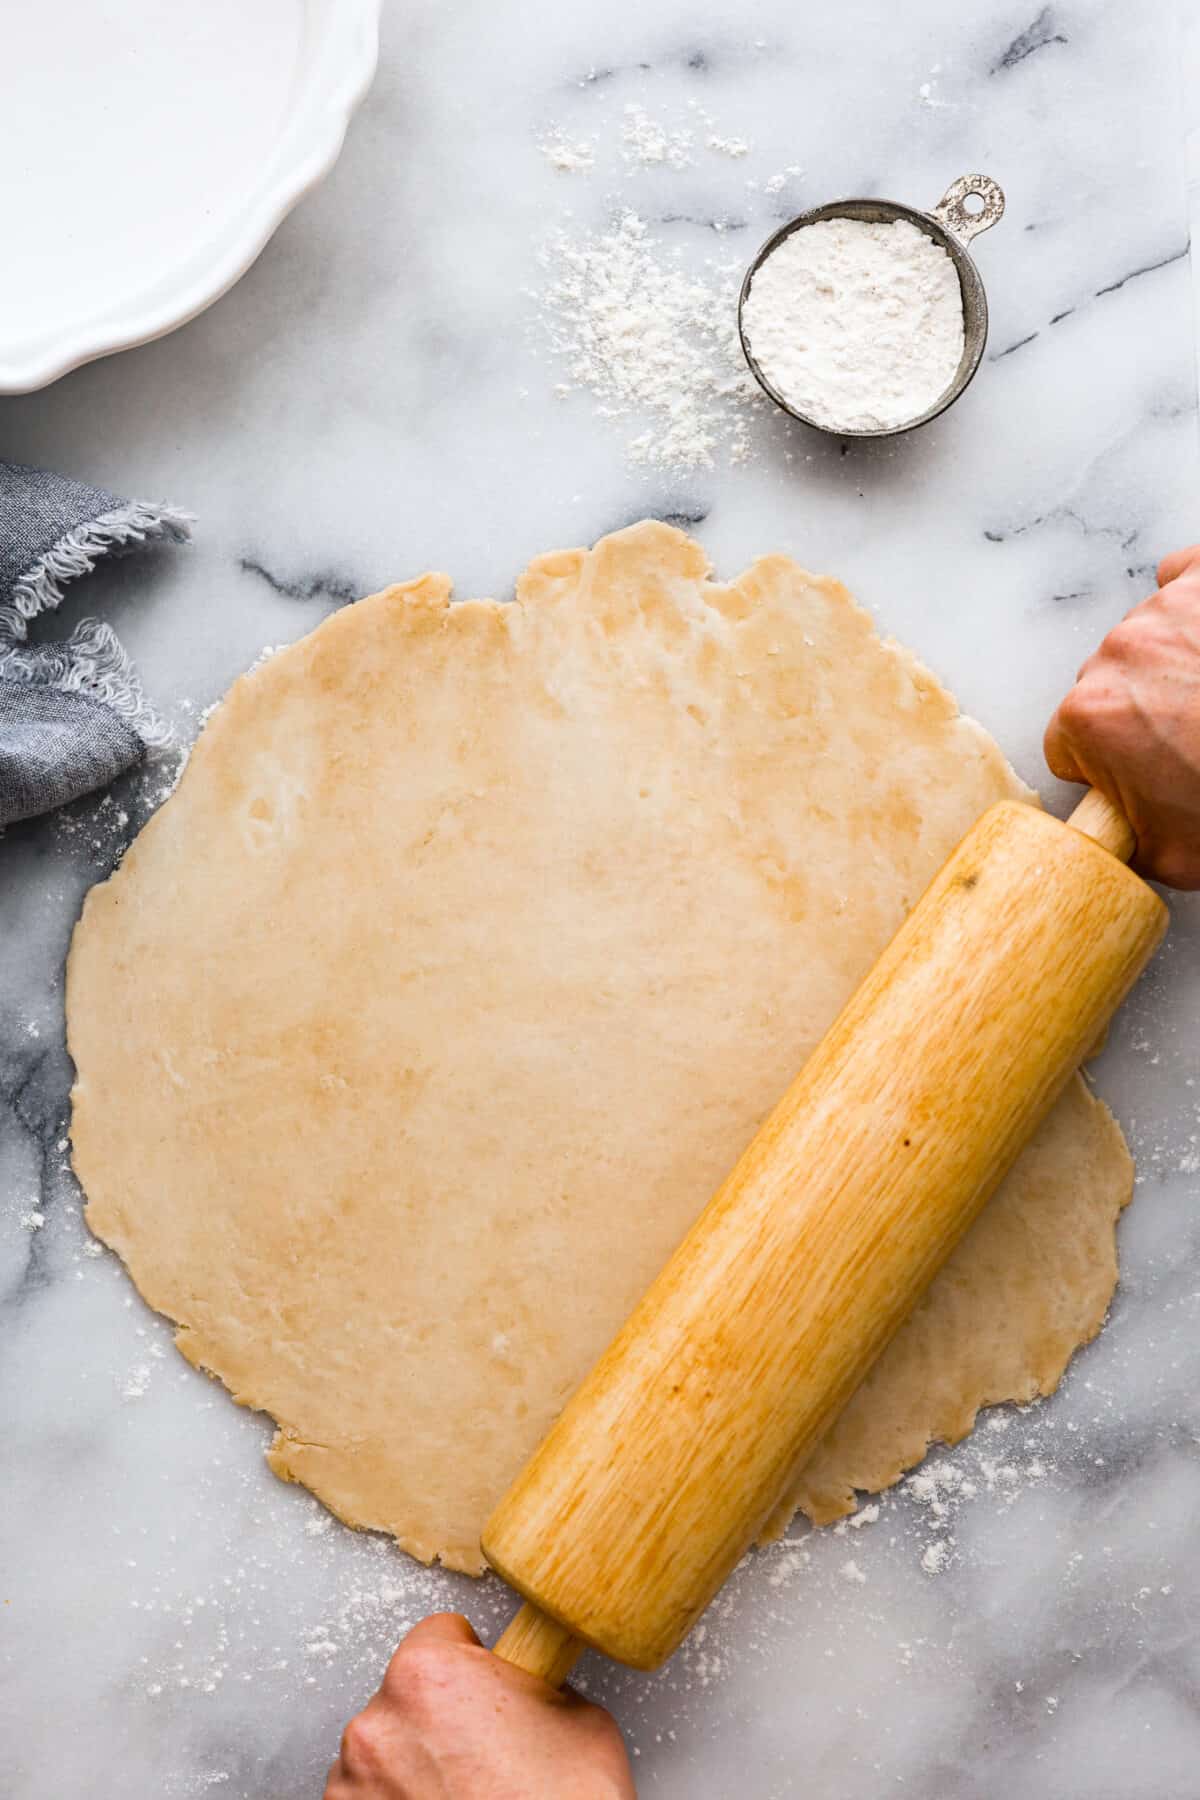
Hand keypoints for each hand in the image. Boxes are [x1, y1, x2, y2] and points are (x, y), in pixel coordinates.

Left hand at [324, 1613, 635, 1799]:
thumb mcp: (579, 1718)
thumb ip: (534, 1684)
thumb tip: (526, 1688)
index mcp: (428, 1674)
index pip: (440, 1634)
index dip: (473, 1663)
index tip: (486, 1690)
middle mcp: (377, 1724)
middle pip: (407, 1695)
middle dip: (441, 1719)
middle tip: (484, 1755)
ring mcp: (353, 1785)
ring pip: (385, 1751)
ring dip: (413, 1766)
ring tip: (464, 1795)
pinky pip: (369, 1798)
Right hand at [1044, 545, 1199, 887]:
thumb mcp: (1179, 857)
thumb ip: (1130, 845)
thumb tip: (1122, 840)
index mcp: (1092, 718)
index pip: (1065, 743)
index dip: (1104, 766)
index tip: (1141, 775)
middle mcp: (1119, 653)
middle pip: (1104, 687)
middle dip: (1138, 713)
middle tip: (1191, 743)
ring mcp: (1167, 609)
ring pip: (1145, 639)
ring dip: (1171, 665)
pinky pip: (1179, 575)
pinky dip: (1189, 601)